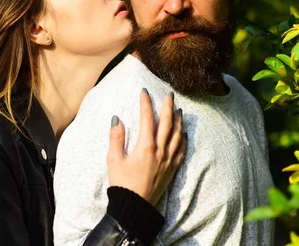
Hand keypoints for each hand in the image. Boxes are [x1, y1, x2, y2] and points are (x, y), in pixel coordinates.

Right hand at [107, 88, 187, 205]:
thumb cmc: (122, 183)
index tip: (144, 92)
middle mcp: (160, 151)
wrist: (135, 206)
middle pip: (167, 123)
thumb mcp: (114, 159)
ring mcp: (168, 160)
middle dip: (168, 107)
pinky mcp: (172, 169)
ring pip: (177, 135)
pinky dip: (184, 140)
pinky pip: (181, 151)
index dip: (146, 103)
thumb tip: (117, 118)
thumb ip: (116, 137)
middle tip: (169, 94)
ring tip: (179, 110)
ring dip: (178, 121)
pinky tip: (184, 134)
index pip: (147, 118)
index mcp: (146, 146)